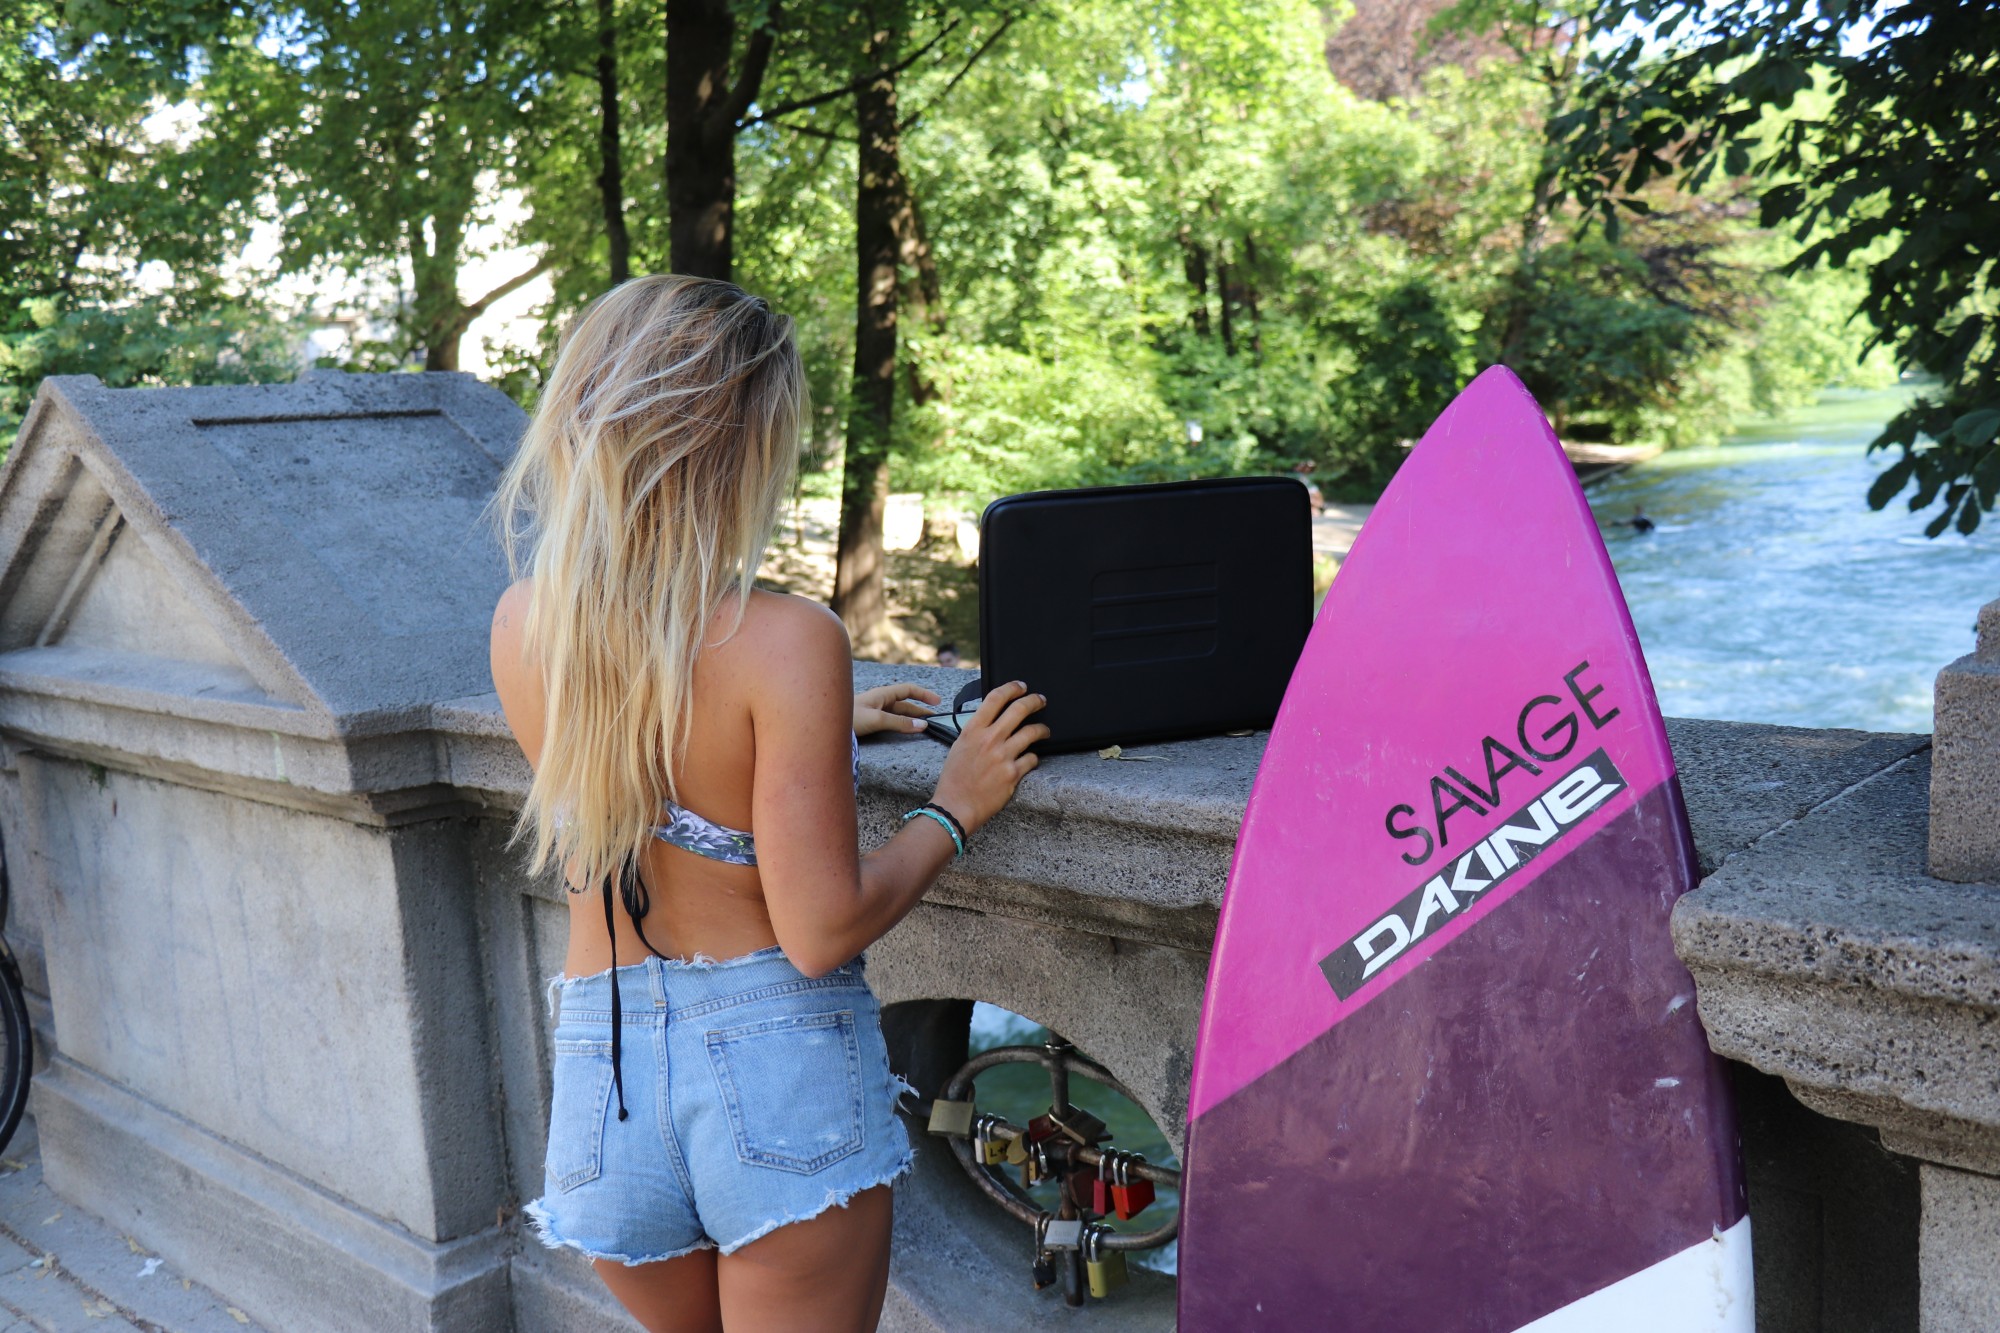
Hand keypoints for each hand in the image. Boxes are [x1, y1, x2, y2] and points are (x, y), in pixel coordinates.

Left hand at [854, 682, 941, 736]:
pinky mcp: (868, 721)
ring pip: (897, 713)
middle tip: (934, 719)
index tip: (938, 702)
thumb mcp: (877, 720)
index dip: (924, 694)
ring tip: (923, 725)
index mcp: (882, 694)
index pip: (908, 690)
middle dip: (920, 709)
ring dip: (911, 718)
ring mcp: (874, 710)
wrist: (824, 726)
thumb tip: (923, 725)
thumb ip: (900, 723)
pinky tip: (904, 729)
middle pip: (904, 703)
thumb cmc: (848, 717)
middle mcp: (879, 700)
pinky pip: (890, 720)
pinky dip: (900, 724)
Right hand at [931, 680, 1048, 836]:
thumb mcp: (960, 746)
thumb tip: (991, 721)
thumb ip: (976, 732)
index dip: (1012, 688)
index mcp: (973, 730)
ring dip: (1042, 730)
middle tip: (1041, 700)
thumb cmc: (954, 779)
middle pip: (1019, 709)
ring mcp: (1003, 756)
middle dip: (1034, 701)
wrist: (956, 806)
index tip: (1021, 686)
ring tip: (1045, 731)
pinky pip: (1032, 758)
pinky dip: (1034, 757)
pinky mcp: (1013, 773)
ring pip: (1032, 732)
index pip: (995, 698)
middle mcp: (989, 739)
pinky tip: (1031, 759)